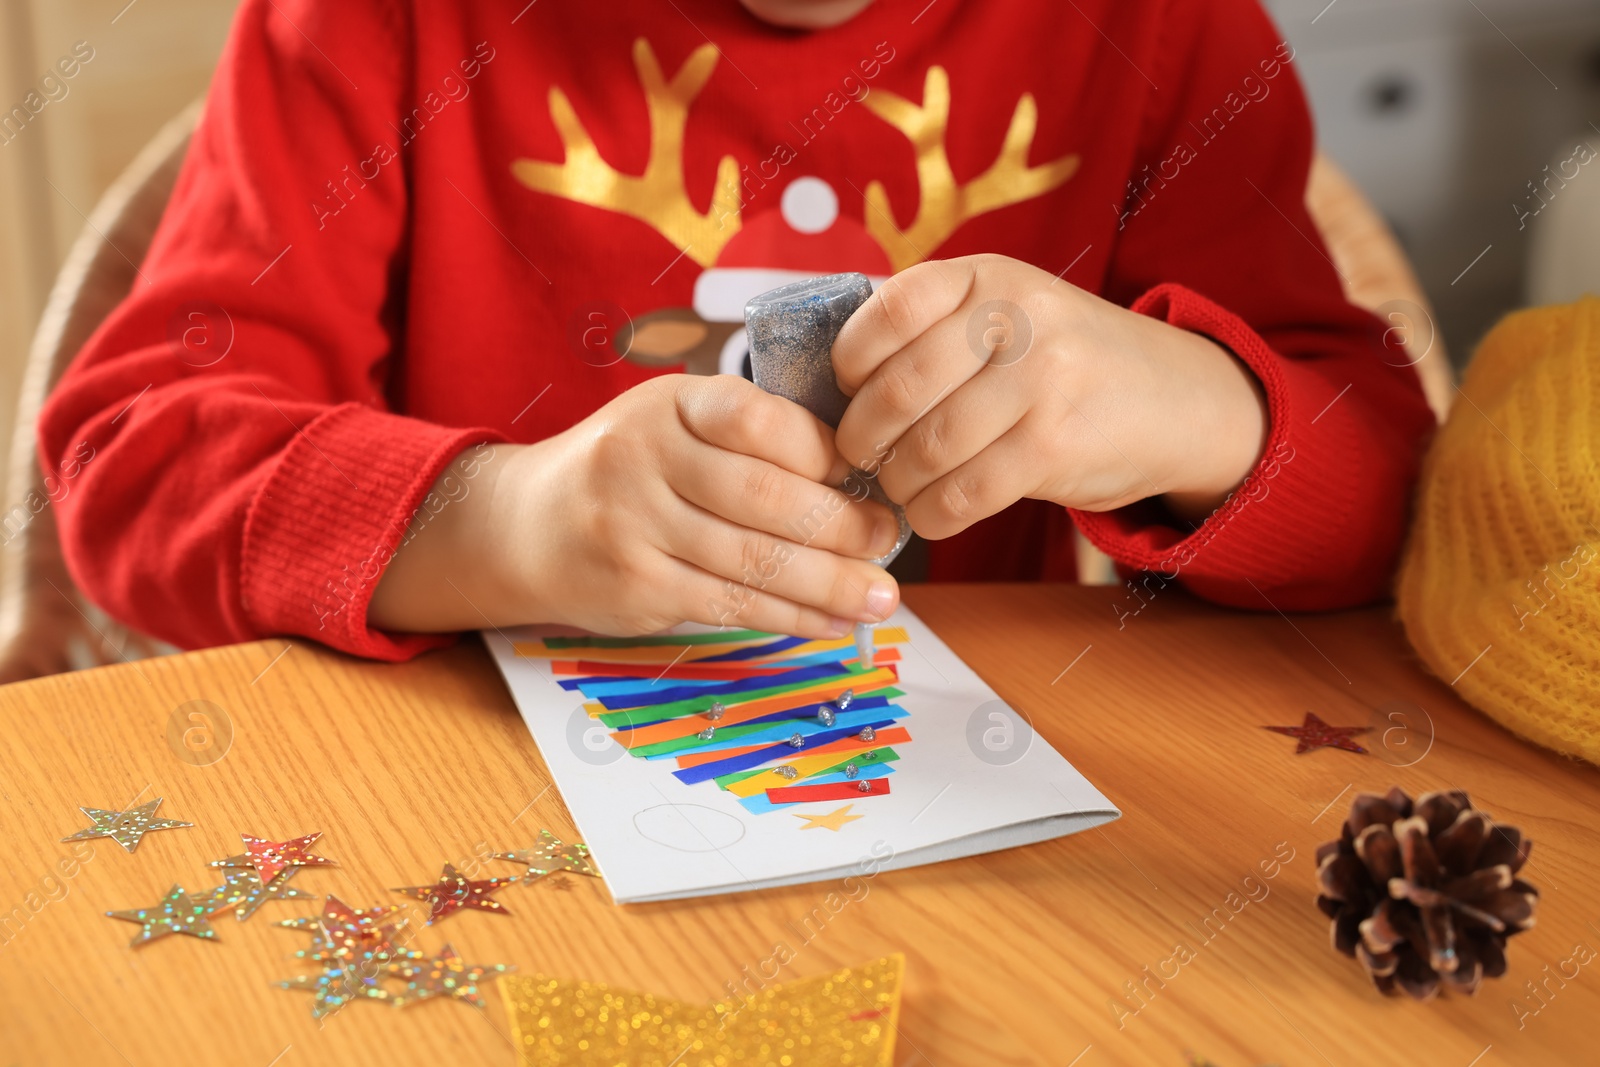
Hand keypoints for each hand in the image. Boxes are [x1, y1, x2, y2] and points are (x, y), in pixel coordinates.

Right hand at [369, 374, 900, 637]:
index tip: (871, 471)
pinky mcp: (636, 587)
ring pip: (753, 561)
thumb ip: (748, 437)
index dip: (822, 447)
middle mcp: (646, 457)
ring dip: (829, 583)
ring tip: (880, 597)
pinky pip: (730, 605)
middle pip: (763, 496)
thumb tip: (859, 478)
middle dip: (840, 524)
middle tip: (889, 541)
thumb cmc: (628, 469)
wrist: (526, 525)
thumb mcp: (674, 423)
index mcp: (672, 403)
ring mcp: (635, 525)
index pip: (756, 417)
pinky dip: (790, 617)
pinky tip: (831, 623)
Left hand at [831, 254, 1268, 535]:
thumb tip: (834, 384)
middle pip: (898, 388)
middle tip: (856, 457)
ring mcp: (1041, 381)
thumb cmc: (1067, 364)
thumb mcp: (1009, 313)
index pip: (889, 310)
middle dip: (862, 436)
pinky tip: (931, 514)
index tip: (847, 391)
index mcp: (991, 278)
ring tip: (897, 486)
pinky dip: (932, 514)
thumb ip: (936, 329)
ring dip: (896, 481)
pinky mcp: (1056, 446)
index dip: (850, 360)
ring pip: (927, 447)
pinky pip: (964, 492)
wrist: (1180, 401)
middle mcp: (1016, 319)